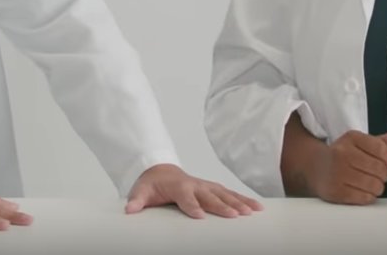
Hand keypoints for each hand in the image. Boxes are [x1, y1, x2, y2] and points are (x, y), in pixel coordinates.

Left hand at [125, 164, 262, 218]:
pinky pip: (230, 193)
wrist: (159, 170)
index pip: (186, 197)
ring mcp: (206, 186)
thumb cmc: (152, 184)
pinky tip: (257, 207)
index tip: (200, 216)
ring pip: (225, 193)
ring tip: (253, 212)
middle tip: (236, 216)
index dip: (192, 206)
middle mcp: (195, 185)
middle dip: (223, 205)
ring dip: (239, 202)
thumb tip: (130, 209)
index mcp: (179, 186)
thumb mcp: (141, 191)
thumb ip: (136, 200)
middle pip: (210, 196)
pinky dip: (244, 199)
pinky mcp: (213, 188)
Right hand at [310, 128, 386, 205]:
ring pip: (375, 185)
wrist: (314, 166)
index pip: (381, 149)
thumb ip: (381, 141)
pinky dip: (369, 196)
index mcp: (351, 138)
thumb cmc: (341, 155)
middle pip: (380, 169)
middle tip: (379, 175)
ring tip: (371, 183)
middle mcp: (343, 153)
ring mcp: (338, 173)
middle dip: (384, 175)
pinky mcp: (336, 191)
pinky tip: (363, 191)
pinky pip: (364, 198)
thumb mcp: (359, 143)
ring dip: (378, 187)